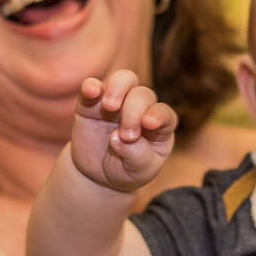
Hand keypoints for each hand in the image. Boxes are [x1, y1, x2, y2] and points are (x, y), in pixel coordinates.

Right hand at [70, 69, 177, 191]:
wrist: (99, 175)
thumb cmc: (127, 171)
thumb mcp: (139, 172)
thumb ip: (137, 156)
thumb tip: (119, 137)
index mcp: (159, 126)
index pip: (164, 114)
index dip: (158, 114)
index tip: (147, 123)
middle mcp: (141, 109)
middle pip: (143, 95)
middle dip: (134, 111)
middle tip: (126, 135)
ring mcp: (117, 103)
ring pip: (124, 80)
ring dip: (118, 88)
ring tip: (110, 106)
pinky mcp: (92, 104)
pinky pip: (92, 86)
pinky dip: (91, 85)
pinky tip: (90, 91)